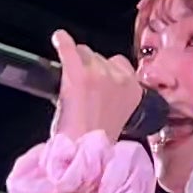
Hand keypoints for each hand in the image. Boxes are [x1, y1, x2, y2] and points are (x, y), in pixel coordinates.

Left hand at [49, 33, 148, 149]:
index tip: (100, 80)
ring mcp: (99, 74)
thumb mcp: (118, 115)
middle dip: (91, 68)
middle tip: (83, 90)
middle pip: (100, 56)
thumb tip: (100, 84)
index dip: (107, 70)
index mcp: (134, 91)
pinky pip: (69, 48)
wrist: (85, 154)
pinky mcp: (78, 74)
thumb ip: (115, 95)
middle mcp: (119, 79)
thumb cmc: (97, 142)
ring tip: (72, 86)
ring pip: (84, 52)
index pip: (120, 64)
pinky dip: (62, 42)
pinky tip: (58, 39)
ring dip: (77, 64)